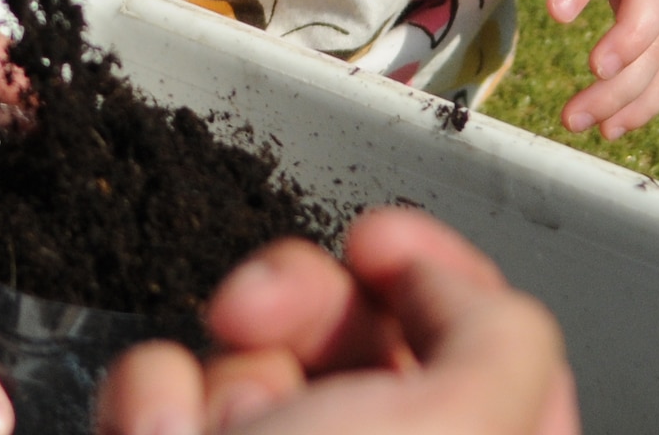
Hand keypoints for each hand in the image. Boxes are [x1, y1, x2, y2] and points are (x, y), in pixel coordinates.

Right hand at [99, 207, 576, 434]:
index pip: (497, 351)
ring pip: (258, 357)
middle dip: (302, 305)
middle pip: (366, 336)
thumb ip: (505, 340)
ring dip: (223, 376)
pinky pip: (169, 391)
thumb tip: (447, 289)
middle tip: (259, 312)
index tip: (376, 243)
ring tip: (212, 434)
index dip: (435, 275)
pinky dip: (152, 405)